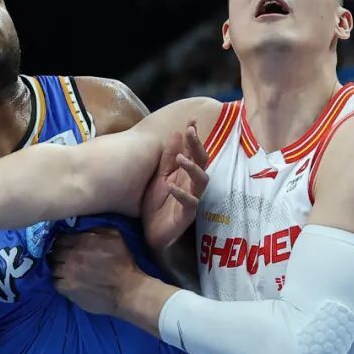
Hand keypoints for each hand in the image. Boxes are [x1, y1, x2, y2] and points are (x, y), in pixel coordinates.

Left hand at [50, 228, 143, 315]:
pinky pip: (55, 282)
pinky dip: (59, 281)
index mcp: (82, 241)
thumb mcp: (115, 237)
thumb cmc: (124, 263)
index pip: (61, 238)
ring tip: (66, 270)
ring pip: (53, 267)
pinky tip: (68, 281)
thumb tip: (84, 229)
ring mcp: (67, 273)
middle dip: (59, 254)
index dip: (63, 242)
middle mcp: (71, 256)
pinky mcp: (67, 289)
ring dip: (58, 267)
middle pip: (54, 252)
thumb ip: (97, 230)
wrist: (127, 290)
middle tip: (66, 258)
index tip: (67, 246)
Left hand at [141, 121, 208, 248]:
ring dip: (193, 169)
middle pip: (202, 162)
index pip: (194, 152)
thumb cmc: (157, 205)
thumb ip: (168, 158)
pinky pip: (190, 203)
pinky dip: (182, 194)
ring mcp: (193, 199)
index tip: (192, 120)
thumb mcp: (160, 177)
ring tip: (182, 159)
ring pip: (201, 181)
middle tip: (191, 131)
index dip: (194, 137)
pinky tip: (172, 188)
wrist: (151, 233)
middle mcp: (192, 184)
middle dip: (197, 146)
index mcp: (185, 174)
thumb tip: (177, 133)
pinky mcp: (187, 215)